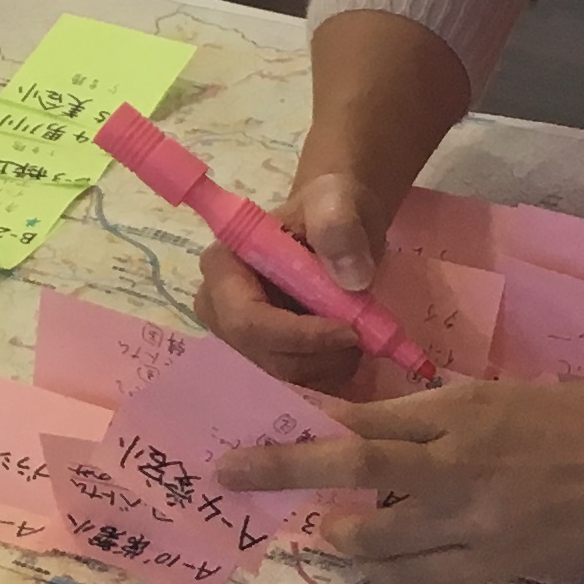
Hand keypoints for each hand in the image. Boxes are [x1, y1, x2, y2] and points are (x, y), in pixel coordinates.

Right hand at [194, 173, 393, 394]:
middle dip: (317, 353)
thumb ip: (339, 227)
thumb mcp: (336, 203)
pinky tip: (349, 344)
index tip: (351, 330)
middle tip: (363, 334)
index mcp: (224, 265)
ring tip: (362, 332)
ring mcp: (240, 333)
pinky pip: (295, 380)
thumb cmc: (329, 210)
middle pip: (260, 353)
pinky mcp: (264, 352)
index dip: (298, 335)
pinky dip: (329, 370)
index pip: (246, 319)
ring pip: (281, 371)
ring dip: (329, 363)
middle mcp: (220, 305)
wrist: (338, 224)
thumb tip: (351, 278)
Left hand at [212, 376, 583, 583]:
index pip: (360, 419)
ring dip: (337, 537)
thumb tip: (370, 437)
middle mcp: (455, 463)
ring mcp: (474, 520)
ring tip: (320, 534)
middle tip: (233, 475)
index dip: (301, 426)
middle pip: (349, 471)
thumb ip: (434, 418)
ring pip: (377, 539)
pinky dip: (385, 574)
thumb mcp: (498, 397)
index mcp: (457, 411)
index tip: (255, 424)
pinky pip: (421, 579)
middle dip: (283, 471)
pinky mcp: (499, 566)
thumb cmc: (581, 416)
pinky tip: (367, 568)